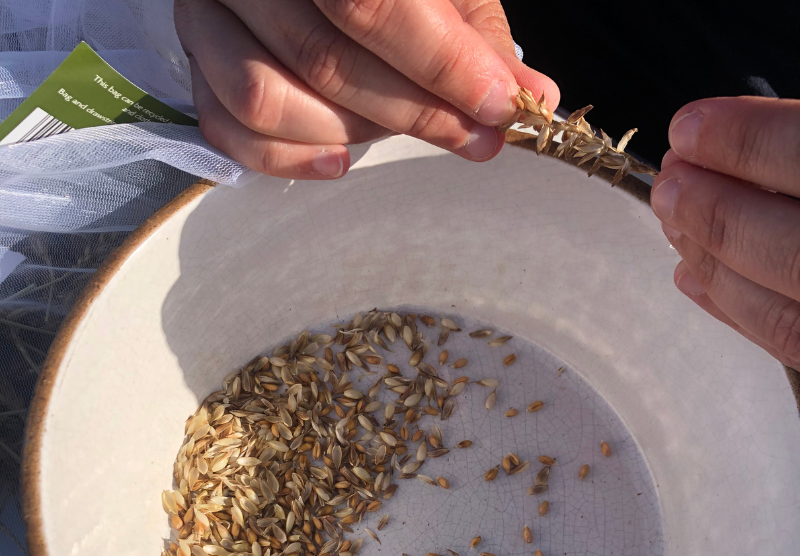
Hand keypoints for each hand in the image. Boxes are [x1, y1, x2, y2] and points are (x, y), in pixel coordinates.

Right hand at [174, 0, 558, 178]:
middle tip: (477, 138)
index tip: (499, 106)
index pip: (370, 1)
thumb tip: (531, 95)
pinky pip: (227, 129)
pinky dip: (288, 159)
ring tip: (401, 132)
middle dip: (414, 111)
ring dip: (351, 133)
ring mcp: (207, 16)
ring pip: (266, 99)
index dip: (440, 61)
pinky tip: (340, 163)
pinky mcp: (197, 63)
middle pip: (323, 57)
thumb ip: (473, 34)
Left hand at [651, 96, 799, 367]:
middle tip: (669, 184)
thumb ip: (798, 144)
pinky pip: (783, 340)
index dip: (743, 142)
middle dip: (711, 210)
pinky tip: (692, 275)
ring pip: (777, 305)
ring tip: (673, 222)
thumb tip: (733, 137)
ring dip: (710, 259)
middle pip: (782, 245)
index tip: (689, 128)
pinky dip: (732, 307)